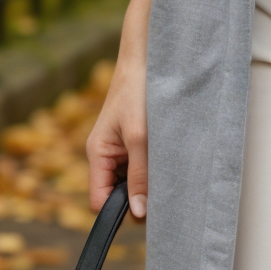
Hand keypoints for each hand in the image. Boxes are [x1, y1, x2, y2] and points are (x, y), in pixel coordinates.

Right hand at [86, 0, 152, 218]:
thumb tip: (139, 214)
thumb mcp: (140, 137)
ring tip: (171, 173)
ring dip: (151, 180)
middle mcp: (107, 153)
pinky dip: (157, 166)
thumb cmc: (139, 91)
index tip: (146, 215)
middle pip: (118, 193)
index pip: (100, 201)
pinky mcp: (137, 138)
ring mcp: (122, 146)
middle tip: (165, 194)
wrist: (150, 54)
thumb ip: (140, 176)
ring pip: (134, 179)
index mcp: (97, 153)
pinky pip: (144, 163)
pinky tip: (172, 160)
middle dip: (139, 197)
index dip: (118, 213)